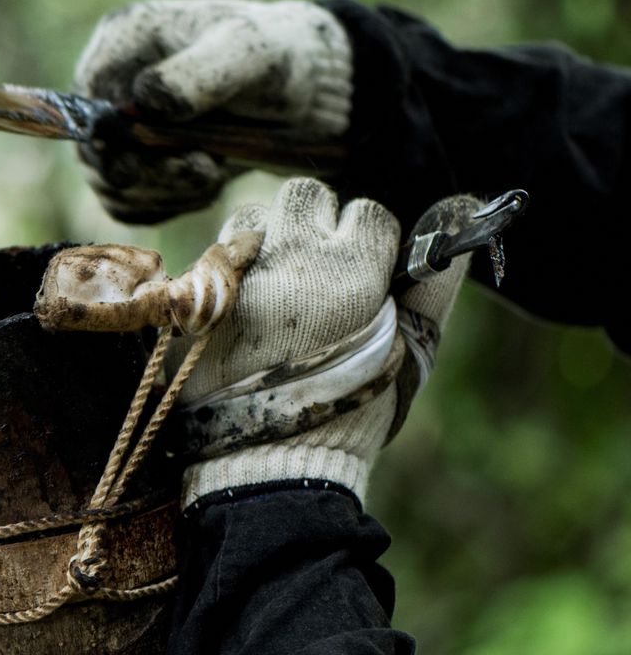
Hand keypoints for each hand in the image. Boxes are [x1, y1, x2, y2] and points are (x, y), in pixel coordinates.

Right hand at [74, 0, 352, 222]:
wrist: (304, 90)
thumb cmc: (277, 55)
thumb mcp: (247, 53)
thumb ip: (197, 75)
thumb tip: (143, 102)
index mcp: (122, 40)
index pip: (88, 103)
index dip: (124, 139)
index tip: (184, 152)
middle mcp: (110, 83)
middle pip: (96, 151)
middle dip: (150, 173)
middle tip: (206, 172)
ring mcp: (121, 126)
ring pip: (111, 184)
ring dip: (164, 193)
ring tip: (213, 174)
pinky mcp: (137, 161)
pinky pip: (131, 203)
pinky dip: (167, 205)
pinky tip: (205, 186)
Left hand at [171, 179, 475, 508]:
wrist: (271, 464)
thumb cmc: (350, 412)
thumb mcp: (410, 353)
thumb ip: (434, 286)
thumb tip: (459, 221)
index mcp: (351, 276)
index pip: (368, 213)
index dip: (369, 240)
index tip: (365, 268)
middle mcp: (292, 264)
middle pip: (305, 195)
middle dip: (316, 221)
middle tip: (316, 262)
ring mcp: (240, 277)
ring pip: (254, 215)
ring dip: (268, 236)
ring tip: (276, 279)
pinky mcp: (201, 297)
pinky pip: (215, 251)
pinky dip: (231, 266)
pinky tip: (243, 299)